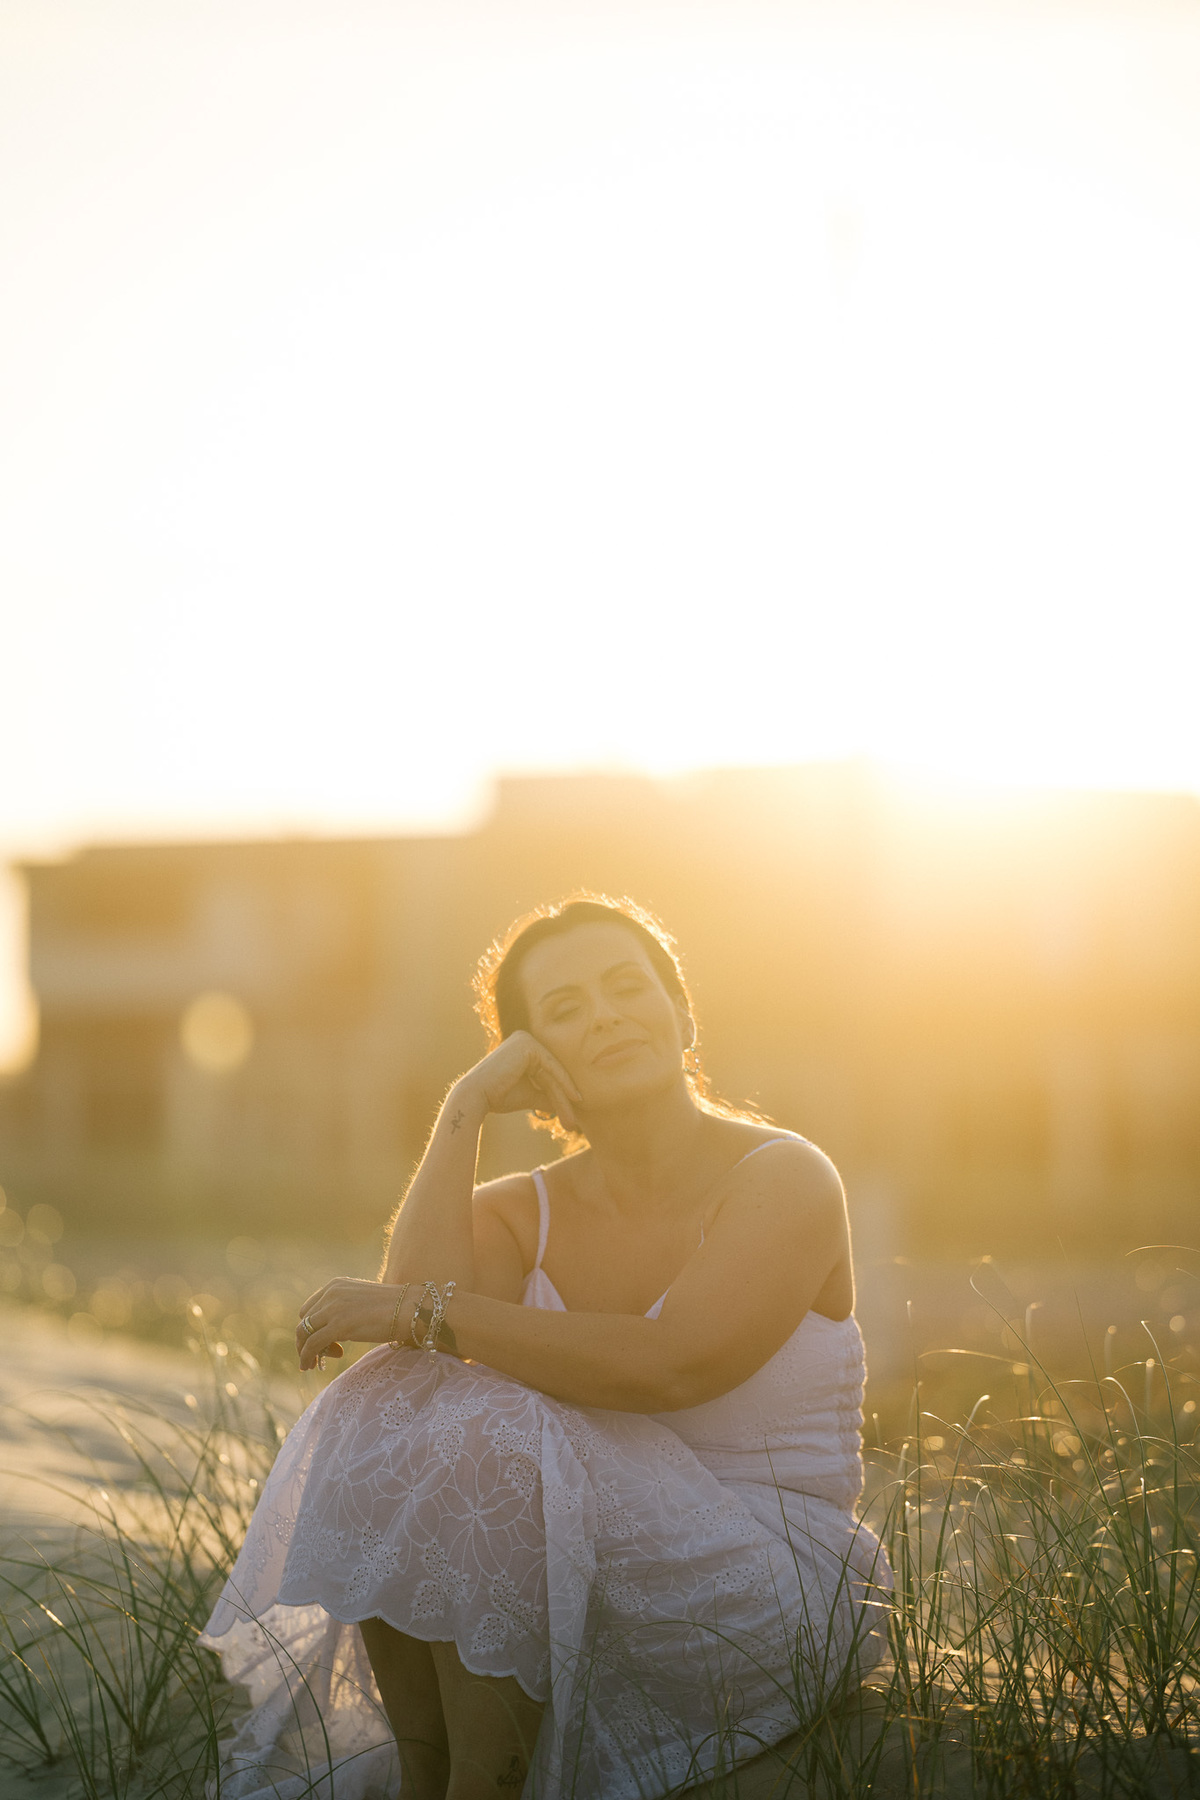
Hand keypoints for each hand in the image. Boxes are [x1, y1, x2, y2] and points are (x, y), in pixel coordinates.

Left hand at [295, 1277, 409, 1371]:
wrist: (410, 1309)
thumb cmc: (394, 1308)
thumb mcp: (361, 1303)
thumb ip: (345, 1311)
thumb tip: (333, 1333)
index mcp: (336, 1285)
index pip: (309, 1308)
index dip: (310, 1327)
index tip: (321, 1342)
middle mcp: (331, 1293)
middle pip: (304, 1321)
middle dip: (306, 1340)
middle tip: (319, 1356)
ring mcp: (333, 1308)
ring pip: (304, 1332)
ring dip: (305, 1350)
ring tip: (314, 1364)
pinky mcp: (338, 1325)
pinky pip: (312, 1344)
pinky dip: (306, 1356)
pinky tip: (310, 1365)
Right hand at [458, 1031, 581, 1130]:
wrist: (476, 1097)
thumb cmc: (498, 1096)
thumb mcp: (529, 1095)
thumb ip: (547, 1096)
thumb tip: (569, 1105)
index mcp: (523, 1048)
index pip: (547, 1073)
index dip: (561, 1094)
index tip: (572, 1115)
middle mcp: (524, 1039)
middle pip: (551, 1073)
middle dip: (563, 1100)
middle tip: (572, 1123)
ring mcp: (526, 1039)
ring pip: (553, 1073)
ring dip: (564, 1098)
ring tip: (572, 1121)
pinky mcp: (527, 1045)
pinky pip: (551, 1067)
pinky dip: (563, 1085)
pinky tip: (574, 1099)